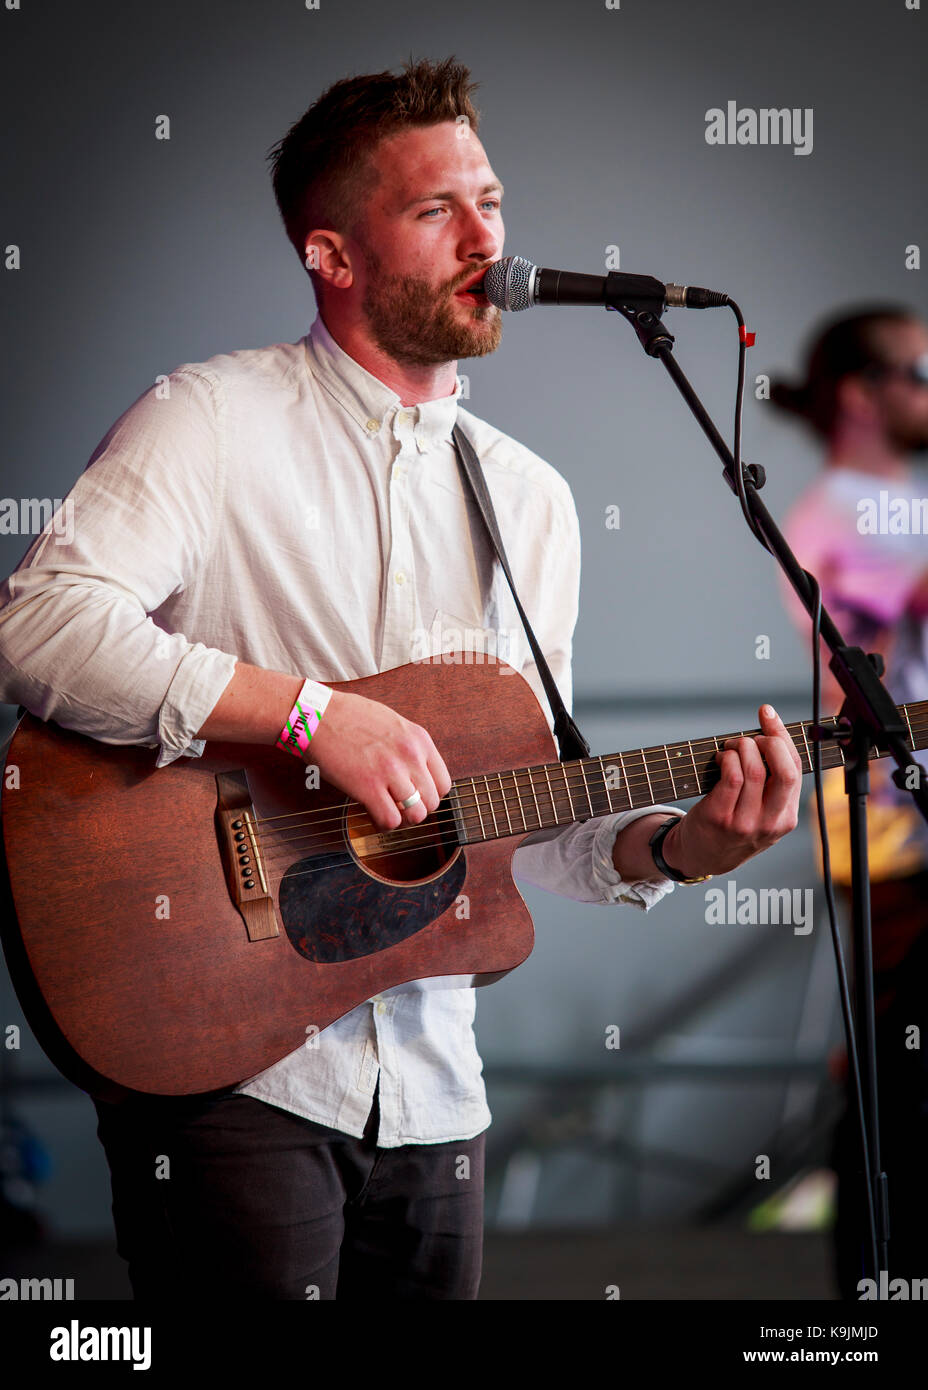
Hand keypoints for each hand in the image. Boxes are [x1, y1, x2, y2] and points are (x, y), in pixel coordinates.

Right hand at [308, 689, 451, 829]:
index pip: (443, 782)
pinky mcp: (368, 787)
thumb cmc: (348, 717)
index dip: (429, 795)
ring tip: (386, 810)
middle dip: (416, 809)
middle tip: (399, 806)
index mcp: (419, 739)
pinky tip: (372, 813)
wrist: (316, 716)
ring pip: (416, 815)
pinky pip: (390, 820)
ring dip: (402, 818)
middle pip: (432, 802)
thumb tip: (417, 772)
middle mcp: (410, 755)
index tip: (415, 796)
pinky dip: (383, 824)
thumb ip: (409, 746)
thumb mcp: (392, 722)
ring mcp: (390, 772)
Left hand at [660, 704, 801, 878]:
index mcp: (786, 819)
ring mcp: (745, 822)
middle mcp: (770, 823)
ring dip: (741, 747)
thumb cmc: (733, 827)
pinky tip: (721, 758)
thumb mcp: (764, 815)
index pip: (796, 770)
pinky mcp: (720, 817)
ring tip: (731, 747)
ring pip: (755, 769)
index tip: (769, 716)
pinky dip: (727, 758)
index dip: (783, 737)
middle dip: (770, 741)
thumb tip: (771, 735)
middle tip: (752, 737)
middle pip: (784, 771)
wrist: (701, 856)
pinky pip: (731, 776)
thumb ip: (773, 786)